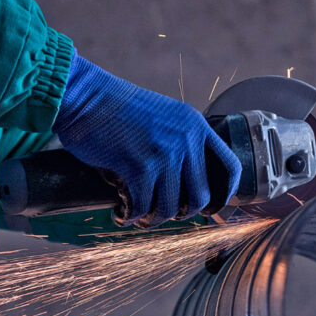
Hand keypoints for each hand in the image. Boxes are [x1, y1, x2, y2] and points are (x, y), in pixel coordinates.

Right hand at [53, 50, 240, 226]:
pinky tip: (121, 214)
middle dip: (182, 213)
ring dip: (154, 219)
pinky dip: (130, 216)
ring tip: (140, 217)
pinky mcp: (138, 166)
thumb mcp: (162, 115)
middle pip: (200, 196)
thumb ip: (178, 138)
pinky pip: (143, 205)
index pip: (229, 166)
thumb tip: (183, 177)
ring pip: (170, 207)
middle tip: (165, 214)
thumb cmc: (116, 107)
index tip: (211, 208)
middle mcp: (185, 139)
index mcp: (195, 125)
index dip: (224, 194)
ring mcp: (164, 153)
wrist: (86, 96)